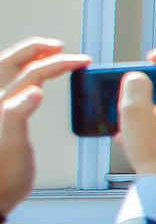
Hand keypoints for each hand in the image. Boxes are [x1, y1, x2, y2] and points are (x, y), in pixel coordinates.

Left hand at [0, 38, 89, 218]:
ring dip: (29, 60)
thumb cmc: (2, 177)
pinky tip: (39, 84)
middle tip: (58, 46)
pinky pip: (14, 89)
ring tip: (49, 55)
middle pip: (10, 64)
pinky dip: (29, 79)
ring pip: (9, 73)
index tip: (80, 62)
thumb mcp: (11, 147)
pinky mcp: (3, 120)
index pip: (28, 73)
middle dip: (35, 50)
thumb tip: (33, 91)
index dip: (56, 63)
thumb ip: (15, 115)